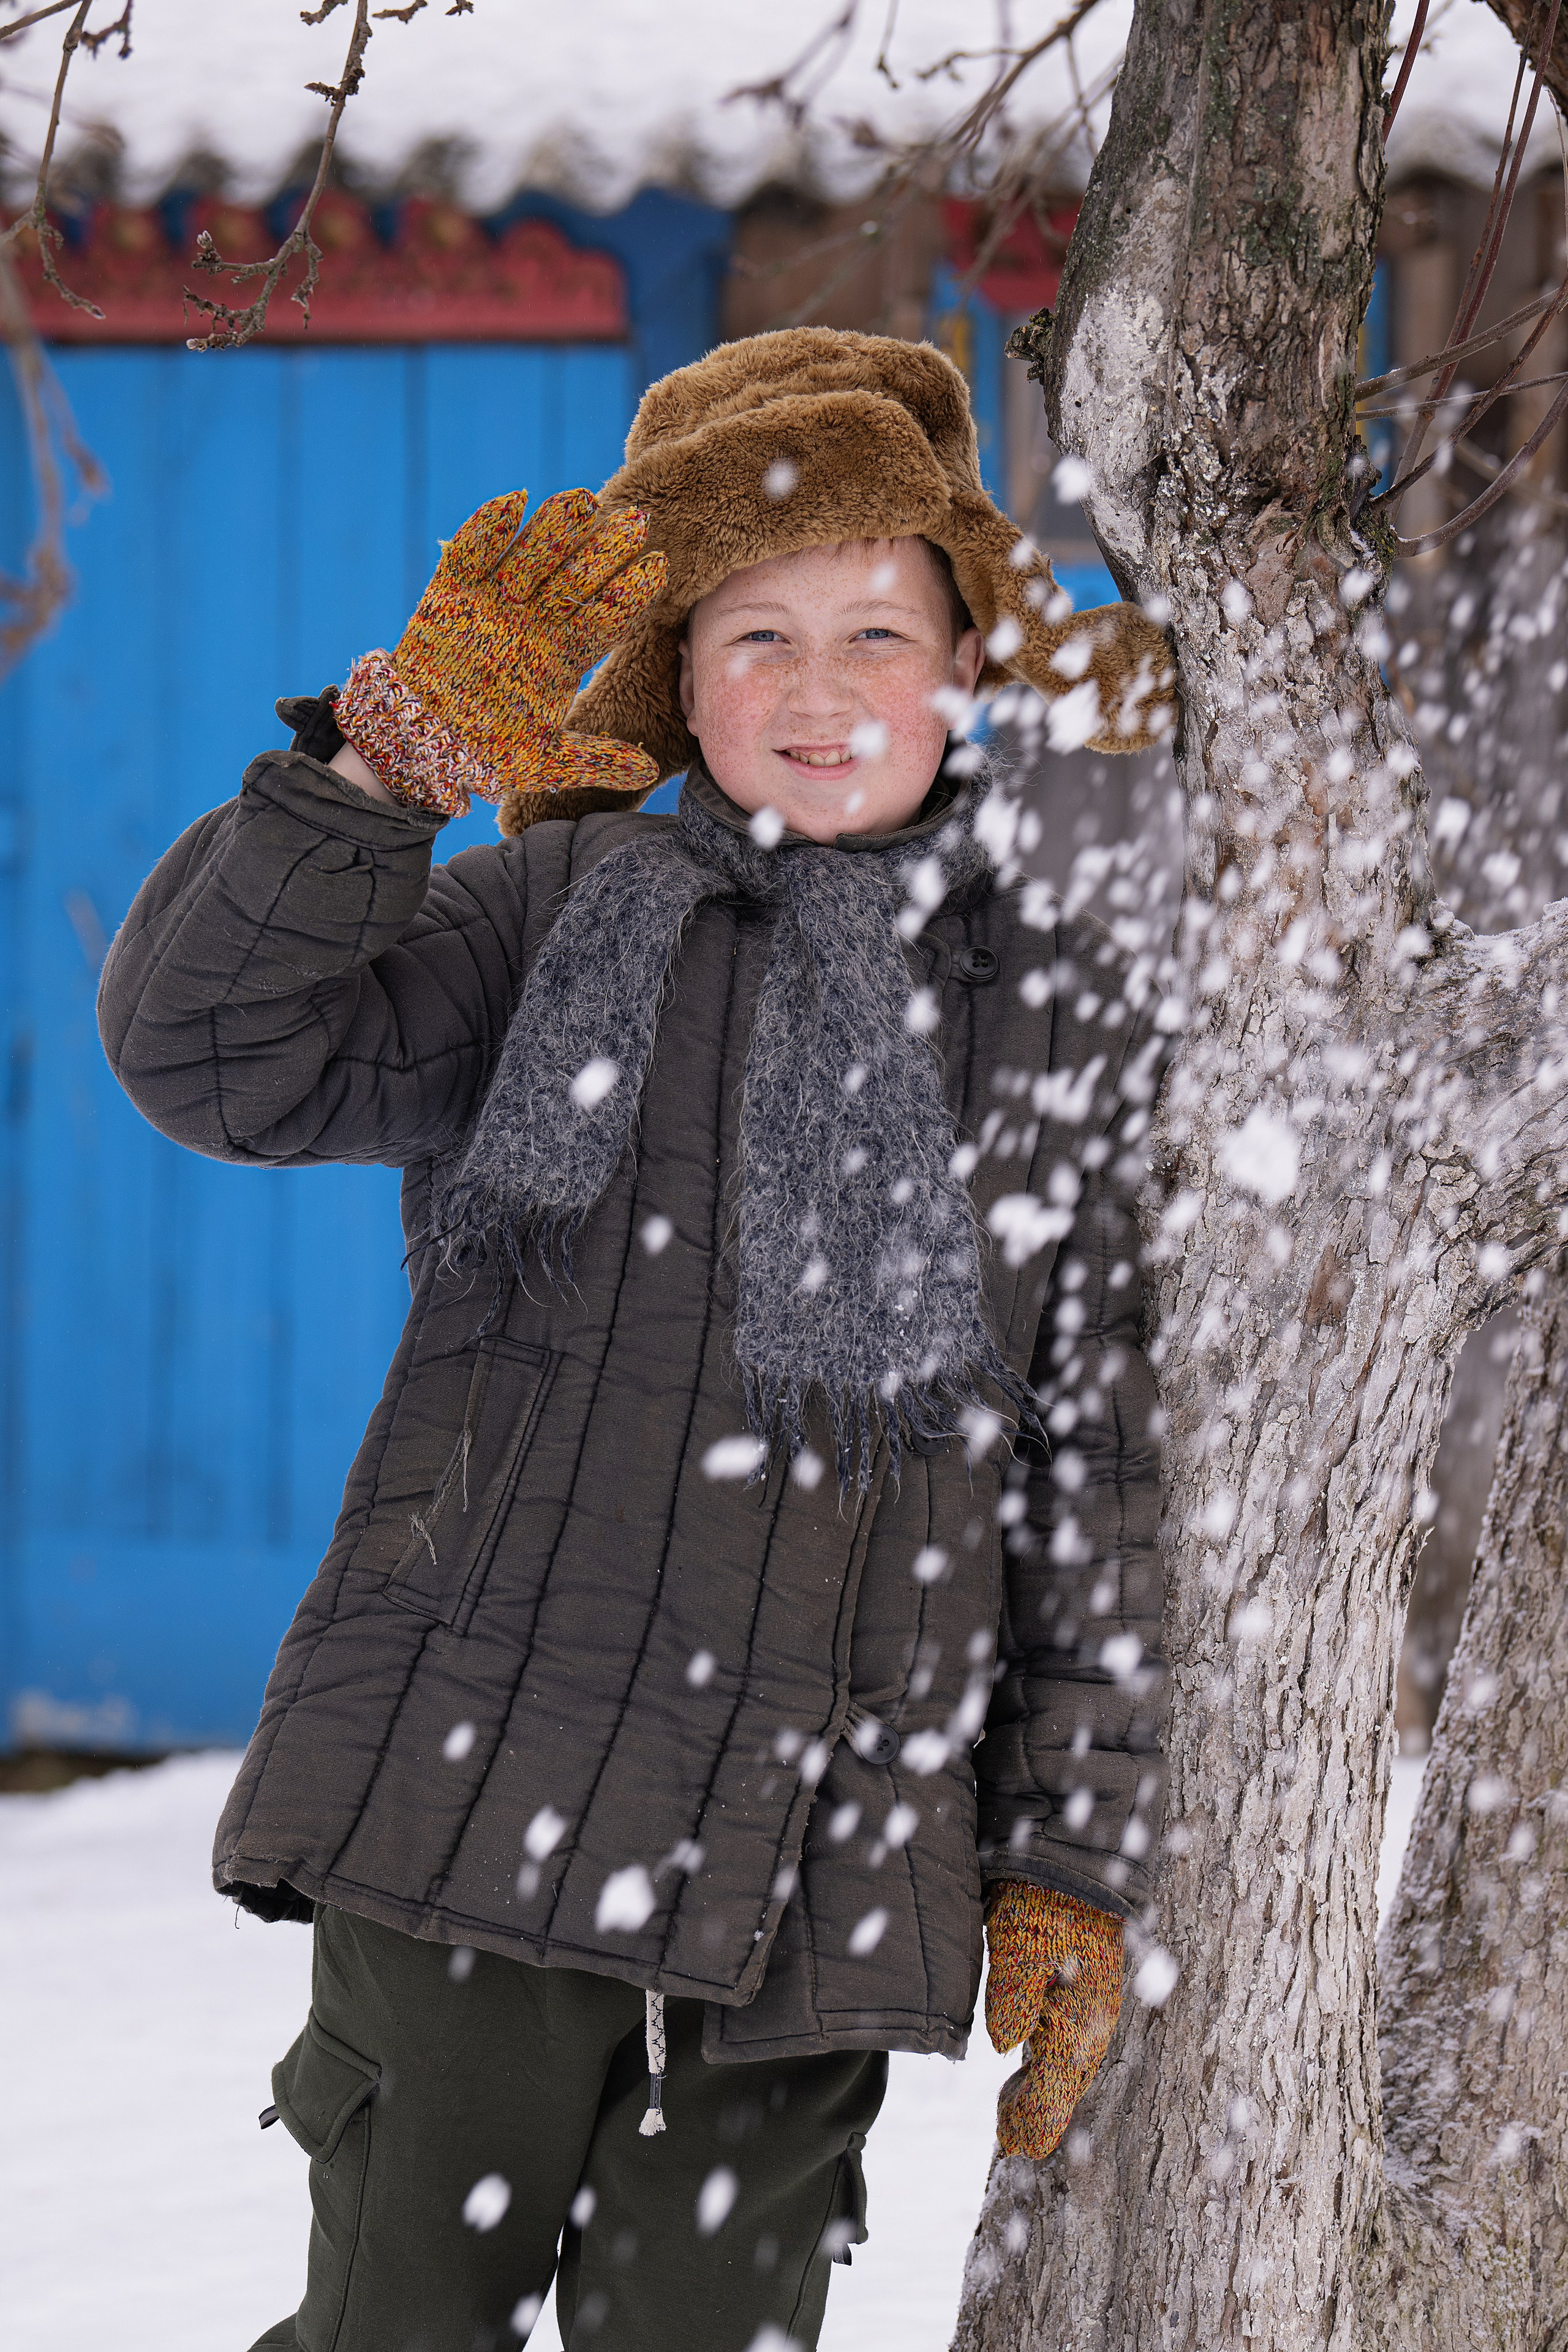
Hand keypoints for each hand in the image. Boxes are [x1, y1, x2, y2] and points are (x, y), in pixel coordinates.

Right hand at [335, 489, 666, 821]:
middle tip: (637, 521)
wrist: (421, 746)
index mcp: (563, 654)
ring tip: (584, 501)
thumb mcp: (545, 763)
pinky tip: (514, 502)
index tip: (659, 567)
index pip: (605, 616)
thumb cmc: (484, 753)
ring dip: (554, 529)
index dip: (630, 593)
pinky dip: (487, 529)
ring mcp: (495, 604)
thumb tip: (651, 772)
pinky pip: (471, 555)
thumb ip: (597, 760)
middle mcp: (534, 622)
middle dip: (604, 551)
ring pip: (531, 557)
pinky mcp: (451, 594)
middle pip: (576, 579)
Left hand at [984, 1881, 1122, 2159]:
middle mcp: (1091, 2022)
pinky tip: (1036, 2064)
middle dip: (1040, 2114)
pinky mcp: (1086, 1991)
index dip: (1033, 2120)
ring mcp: (1092, 2007)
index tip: (1011, 2145)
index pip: (1054, 2088)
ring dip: (1047, 2091)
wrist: (1072, 1860)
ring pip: (1070, 2065)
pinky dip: (1053, 2064)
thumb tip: (1007, 2044)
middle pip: (1066, 2084)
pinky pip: (1071, 2042)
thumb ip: (1013, 1994)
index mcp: (1076, 2018)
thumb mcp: (1018, 1942)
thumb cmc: (1041, 1901)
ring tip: (1015, 2110)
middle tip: (1011, 2140)